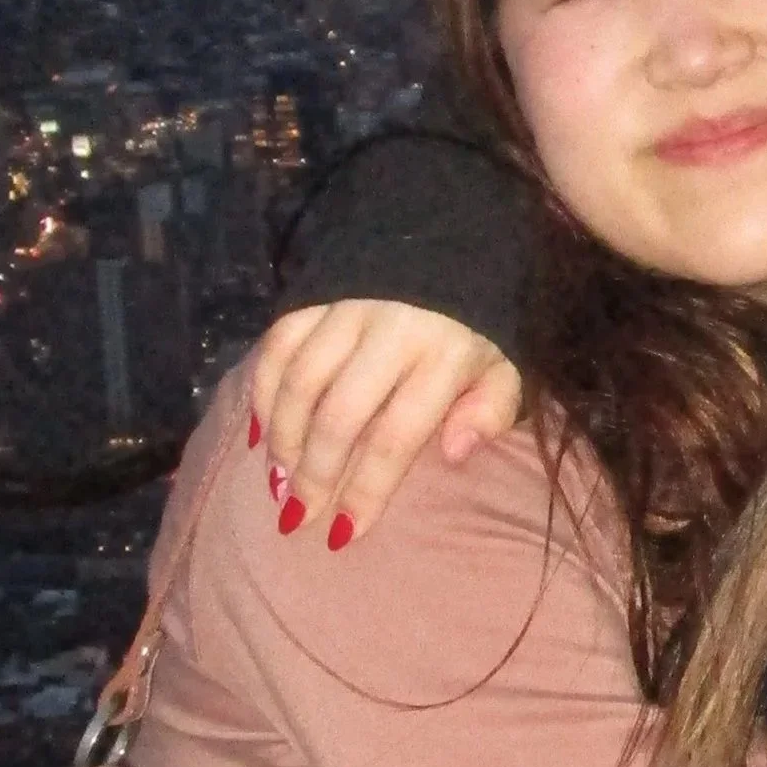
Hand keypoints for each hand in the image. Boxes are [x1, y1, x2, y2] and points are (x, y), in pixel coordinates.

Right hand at [248, 301, 521, 545]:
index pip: (396, 436)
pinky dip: (262, 392)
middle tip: (298, 517)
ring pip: (299, 382)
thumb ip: (491, 409)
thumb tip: (453, 453)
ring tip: (279, 483)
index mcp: (442, 355)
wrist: (452, 232)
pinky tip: (260, 434)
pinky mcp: (315, 291)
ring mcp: (347, 307)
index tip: (346, 534)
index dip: (367, 489)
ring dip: (283, 439)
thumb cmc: (479, 319)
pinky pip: (277, 345)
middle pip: (338, 416)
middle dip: (314, 475)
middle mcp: (390, 331)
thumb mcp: (505, 363)